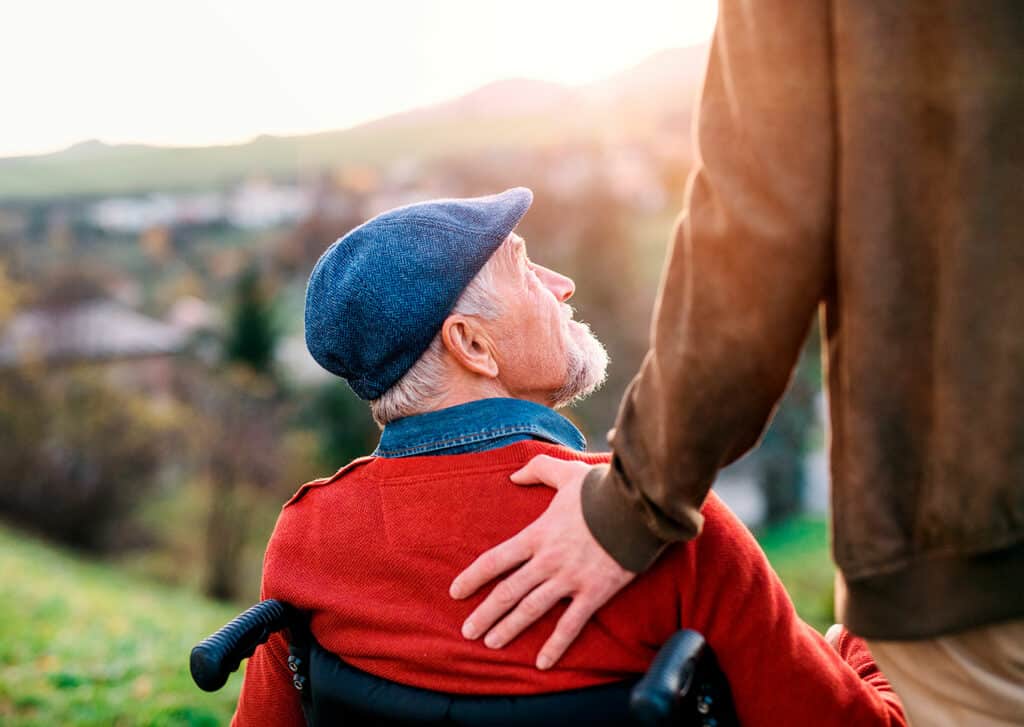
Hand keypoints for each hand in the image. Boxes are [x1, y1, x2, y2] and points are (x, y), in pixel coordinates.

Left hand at [449, 454, 635, 669]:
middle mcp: (547, 560)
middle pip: (507, 591)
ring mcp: (569, 579)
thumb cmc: (601, 489)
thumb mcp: (566, 472)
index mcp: (537, 534)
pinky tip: (542, 663)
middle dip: (484, 614)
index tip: (456, 593)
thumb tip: (514, 475)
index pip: (495, 560)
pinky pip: (570, 625)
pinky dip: (555, 645)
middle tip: (467, 631)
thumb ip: (538, 470)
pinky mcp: (594, 593)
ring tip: (491, 643)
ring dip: (508, 629)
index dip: (472, 577)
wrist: (637, 506)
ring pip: (530, 610)